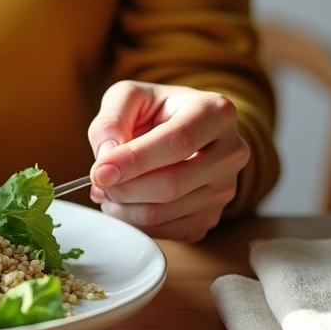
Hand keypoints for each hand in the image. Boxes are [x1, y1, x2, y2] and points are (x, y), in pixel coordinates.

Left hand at [86, 81, 250, 241]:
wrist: (183, 129)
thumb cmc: (157, 110)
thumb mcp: (130, 97)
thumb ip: (111, 120)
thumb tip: (106, 157)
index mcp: (216, 112)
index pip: (177, 142)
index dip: (134, 160)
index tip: (99, 172)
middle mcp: (231, 152)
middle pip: (171, 185)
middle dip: (123, 188)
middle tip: (99, 180)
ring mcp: (225, 189)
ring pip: (163, 213)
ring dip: (122, 207)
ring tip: (108, 189)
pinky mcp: (211, 216)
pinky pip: (165, 232)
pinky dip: (134, 222)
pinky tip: (125, 202)